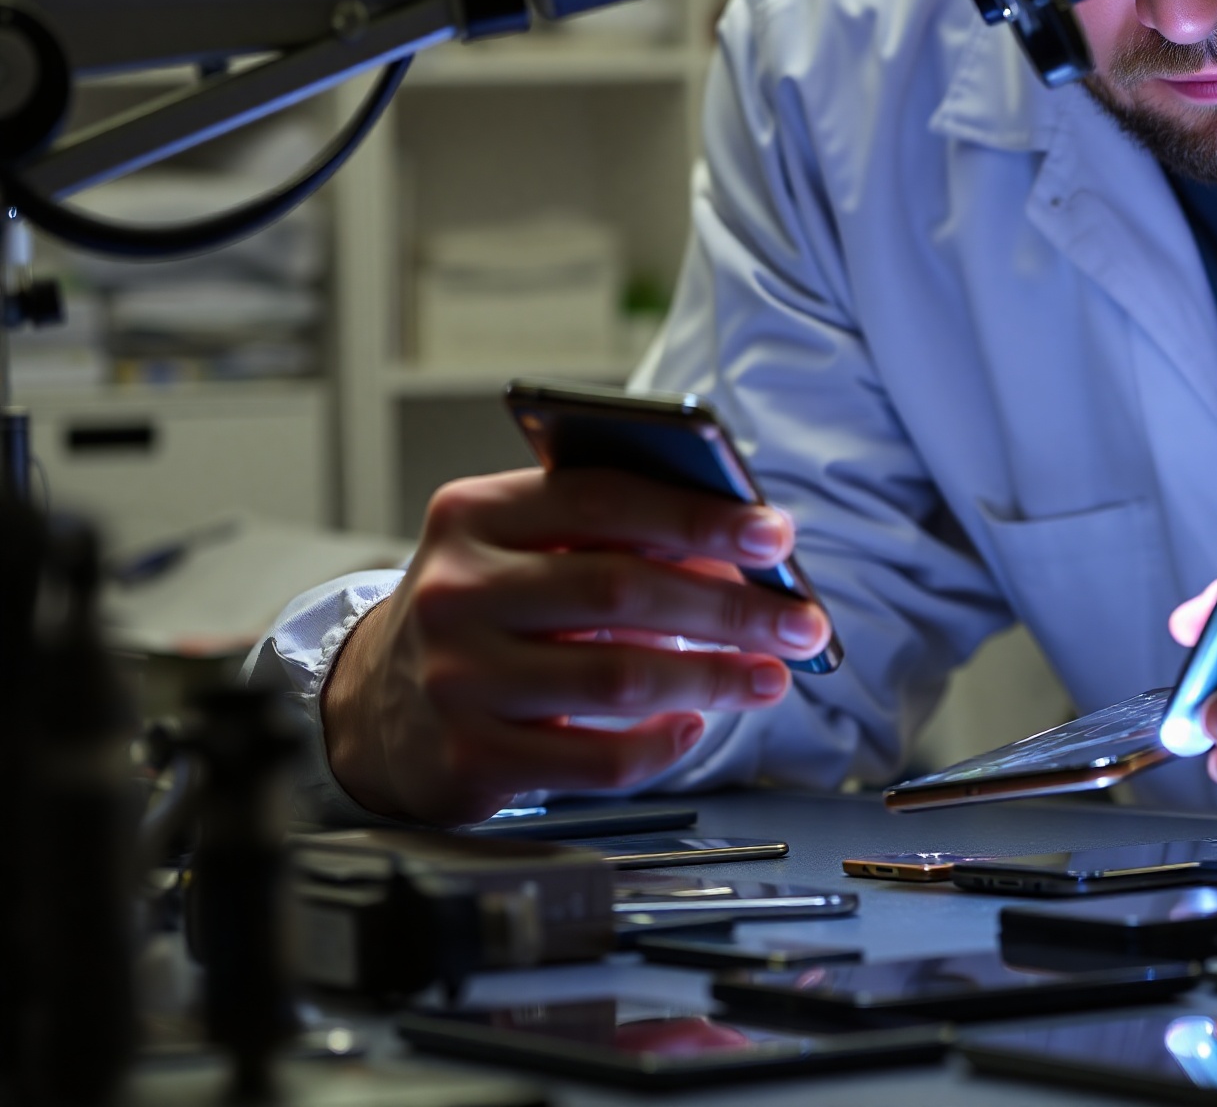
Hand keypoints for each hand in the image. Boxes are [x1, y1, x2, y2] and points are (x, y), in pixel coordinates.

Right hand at [322, 466, 831, 822]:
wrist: (374, 703)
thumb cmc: (482, 606)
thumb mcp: (521, 544)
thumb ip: (610, 532)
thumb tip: (737, 549)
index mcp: (473, 515)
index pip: (603, 499)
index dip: (699, 516)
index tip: (775, 535)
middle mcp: (457, 591)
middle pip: (624, 590)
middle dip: (732, 606)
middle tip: (801, 620)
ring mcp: (458, 679)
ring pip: (622, 676)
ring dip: (716, 676)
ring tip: (770, 676)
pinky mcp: (470, 758)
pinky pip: (599, 759)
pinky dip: (664, 743)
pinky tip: (693, 722)